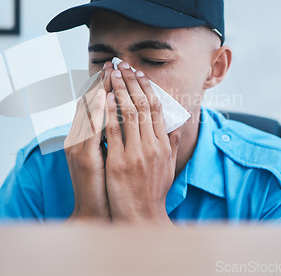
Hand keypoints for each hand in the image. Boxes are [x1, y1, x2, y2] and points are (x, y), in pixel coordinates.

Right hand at [64, 66, 110, 221]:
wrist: (93, 212)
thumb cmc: (104, 186)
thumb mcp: (107, 158)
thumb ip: (111, 138)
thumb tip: (124, 121)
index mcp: (83, 139)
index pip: (92, 107)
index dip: (102, 87)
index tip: (112, 71)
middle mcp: (77, 139)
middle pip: (87, 104)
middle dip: (100, 83)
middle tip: (111, 64)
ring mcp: (78, 147)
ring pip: (87, 112)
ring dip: (99, 90)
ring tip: (109, 73)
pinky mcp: (83, 156)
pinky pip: (89, 128)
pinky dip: (97, 112)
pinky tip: (104, 99)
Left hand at [104, 62, 181, 223]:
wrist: (141, 216)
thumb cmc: (153, 191)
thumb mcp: (169, 166)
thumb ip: (173, 142)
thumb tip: (178, 122)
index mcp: (163, 144)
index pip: (157, 109)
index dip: (147, 88)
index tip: (139, 74)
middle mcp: (152, 146)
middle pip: (142, 105)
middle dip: (130, 82)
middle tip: (121, 64)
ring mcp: (135, 153)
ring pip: (127, 113)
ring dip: (118, 90)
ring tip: (110, 73)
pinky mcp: (119, 162)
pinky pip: (112, 131)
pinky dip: (107, 112)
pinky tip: (101, 97)